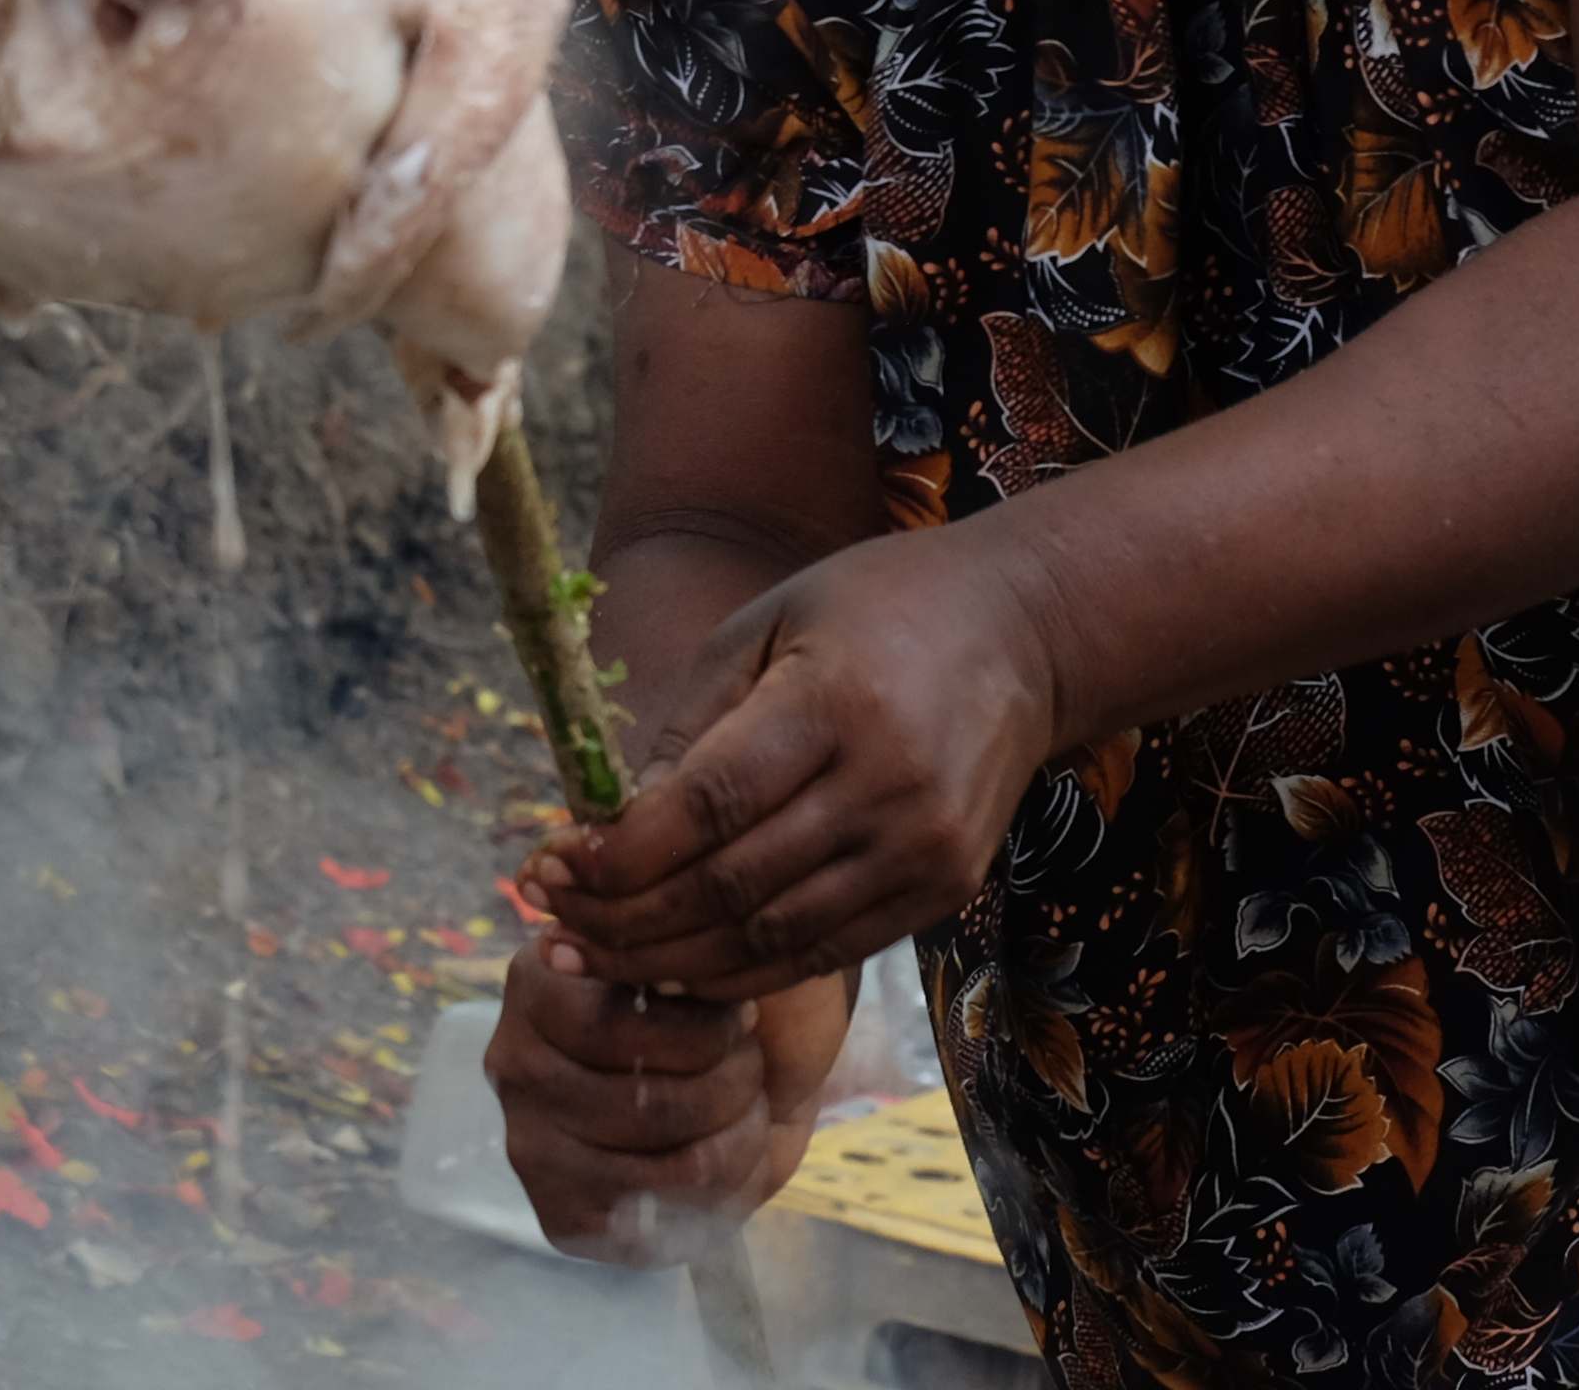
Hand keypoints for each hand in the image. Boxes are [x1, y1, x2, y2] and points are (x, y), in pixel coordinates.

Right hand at [486, 946, 849, 1265]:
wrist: (746, 1067)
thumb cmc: (717, 991)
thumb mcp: (700, 943)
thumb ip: (671, 937)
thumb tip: (631, 942)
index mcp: (538, 979)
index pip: (607, 1027)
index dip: (702, 1028)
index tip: (746, 1014)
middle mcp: (515, 1063)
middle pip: (644, 1102)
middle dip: (732, 1080)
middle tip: (755, 1060)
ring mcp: (530, 1145)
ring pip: (668, 1163)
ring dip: (737, 1130)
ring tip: (751, 1101)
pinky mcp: (563, 1214)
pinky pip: (664, 1212)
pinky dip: (725, 1183)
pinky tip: (731, 1148)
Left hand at [534, 526, 1061, 1003]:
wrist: (1027, 633)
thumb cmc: (881, 607)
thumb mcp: (771, 621)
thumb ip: (691, 722)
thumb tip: (608, 825)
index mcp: (836, 703)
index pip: (708, 807)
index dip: (619, 855)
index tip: (551, 865)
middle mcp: (887, 787)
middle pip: (728, 888)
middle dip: (622, 918)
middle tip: (551, 921)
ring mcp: (923, 850)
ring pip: (768, 941)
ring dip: (665, 959)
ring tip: (594, 952)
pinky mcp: (943, 891)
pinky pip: (821, 954)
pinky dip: (738, 972)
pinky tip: (676, 962)